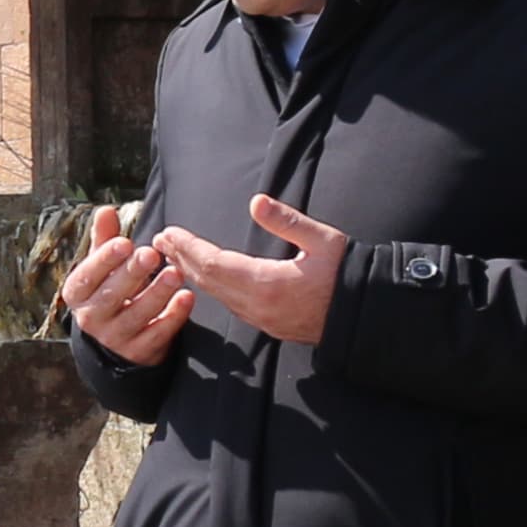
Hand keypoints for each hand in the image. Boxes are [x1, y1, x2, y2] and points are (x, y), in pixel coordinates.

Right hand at [58, 202, 191, 365]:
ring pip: (136, 316)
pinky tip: (186, 298)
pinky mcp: (138, 351)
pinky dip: (173, 316)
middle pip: (110, 296)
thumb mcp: (104, 266)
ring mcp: (114, 338)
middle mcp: (90, 318)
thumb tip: (105, 210)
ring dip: (156, 294)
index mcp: (78, 293)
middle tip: (151, 254)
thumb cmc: (112, 288)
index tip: (124, 243)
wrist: (120, 335)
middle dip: (132, 274)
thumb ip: (105, 239)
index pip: (87, 275)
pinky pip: (157, 334)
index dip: (105, 260)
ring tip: (174, 274)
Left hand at [154, 194, 347, 347]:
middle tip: (159, 241)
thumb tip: (256, 202)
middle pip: (207, 282)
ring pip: (217, 296)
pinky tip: (204, 278)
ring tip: (173, 256)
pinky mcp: (269, 324)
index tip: (168, 232)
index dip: (188, 248)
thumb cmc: (349, 274)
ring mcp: (262, 319)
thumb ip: (288, 221)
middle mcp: (258, 306)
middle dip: (181, 259)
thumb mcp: (324, 240)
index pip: (214, 265)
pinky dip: (210, 288)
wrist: (367, 315)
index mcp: (268, 284)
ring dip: (192, 274)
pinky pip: (230, 305)